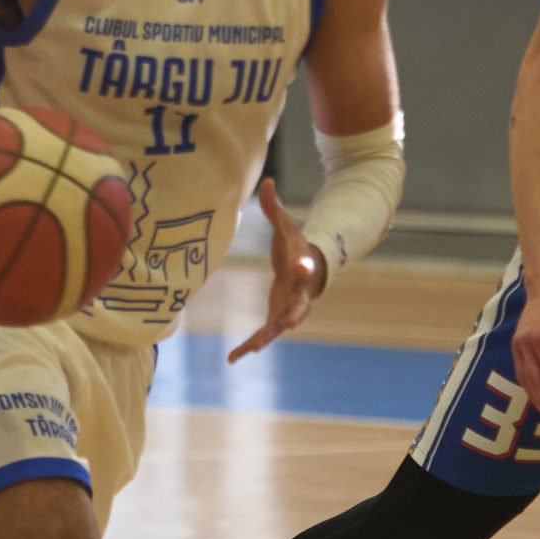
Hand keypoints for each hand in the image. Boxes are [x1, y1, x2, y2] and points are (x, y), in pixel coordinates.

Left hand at [229, 177, 324, 361]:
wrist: (306, 269)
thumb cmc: (295, 245)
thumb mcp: (285, 225)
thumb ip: (274, 207)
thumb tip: (267, 180)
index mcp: (301, 266)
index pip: (305, 264)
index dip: (305, 264)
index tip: (305, 263)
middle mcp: (299, 292)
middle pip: (300, 304)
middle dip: (297, 313)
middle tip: (295, 323)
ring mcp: (289, 308)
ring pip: (280, 326)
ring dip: (267, 337)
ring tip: (253, 348)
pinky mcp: (276, 319)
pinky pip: (263, 336)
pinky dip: (249, 347)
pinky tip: (232, 359)